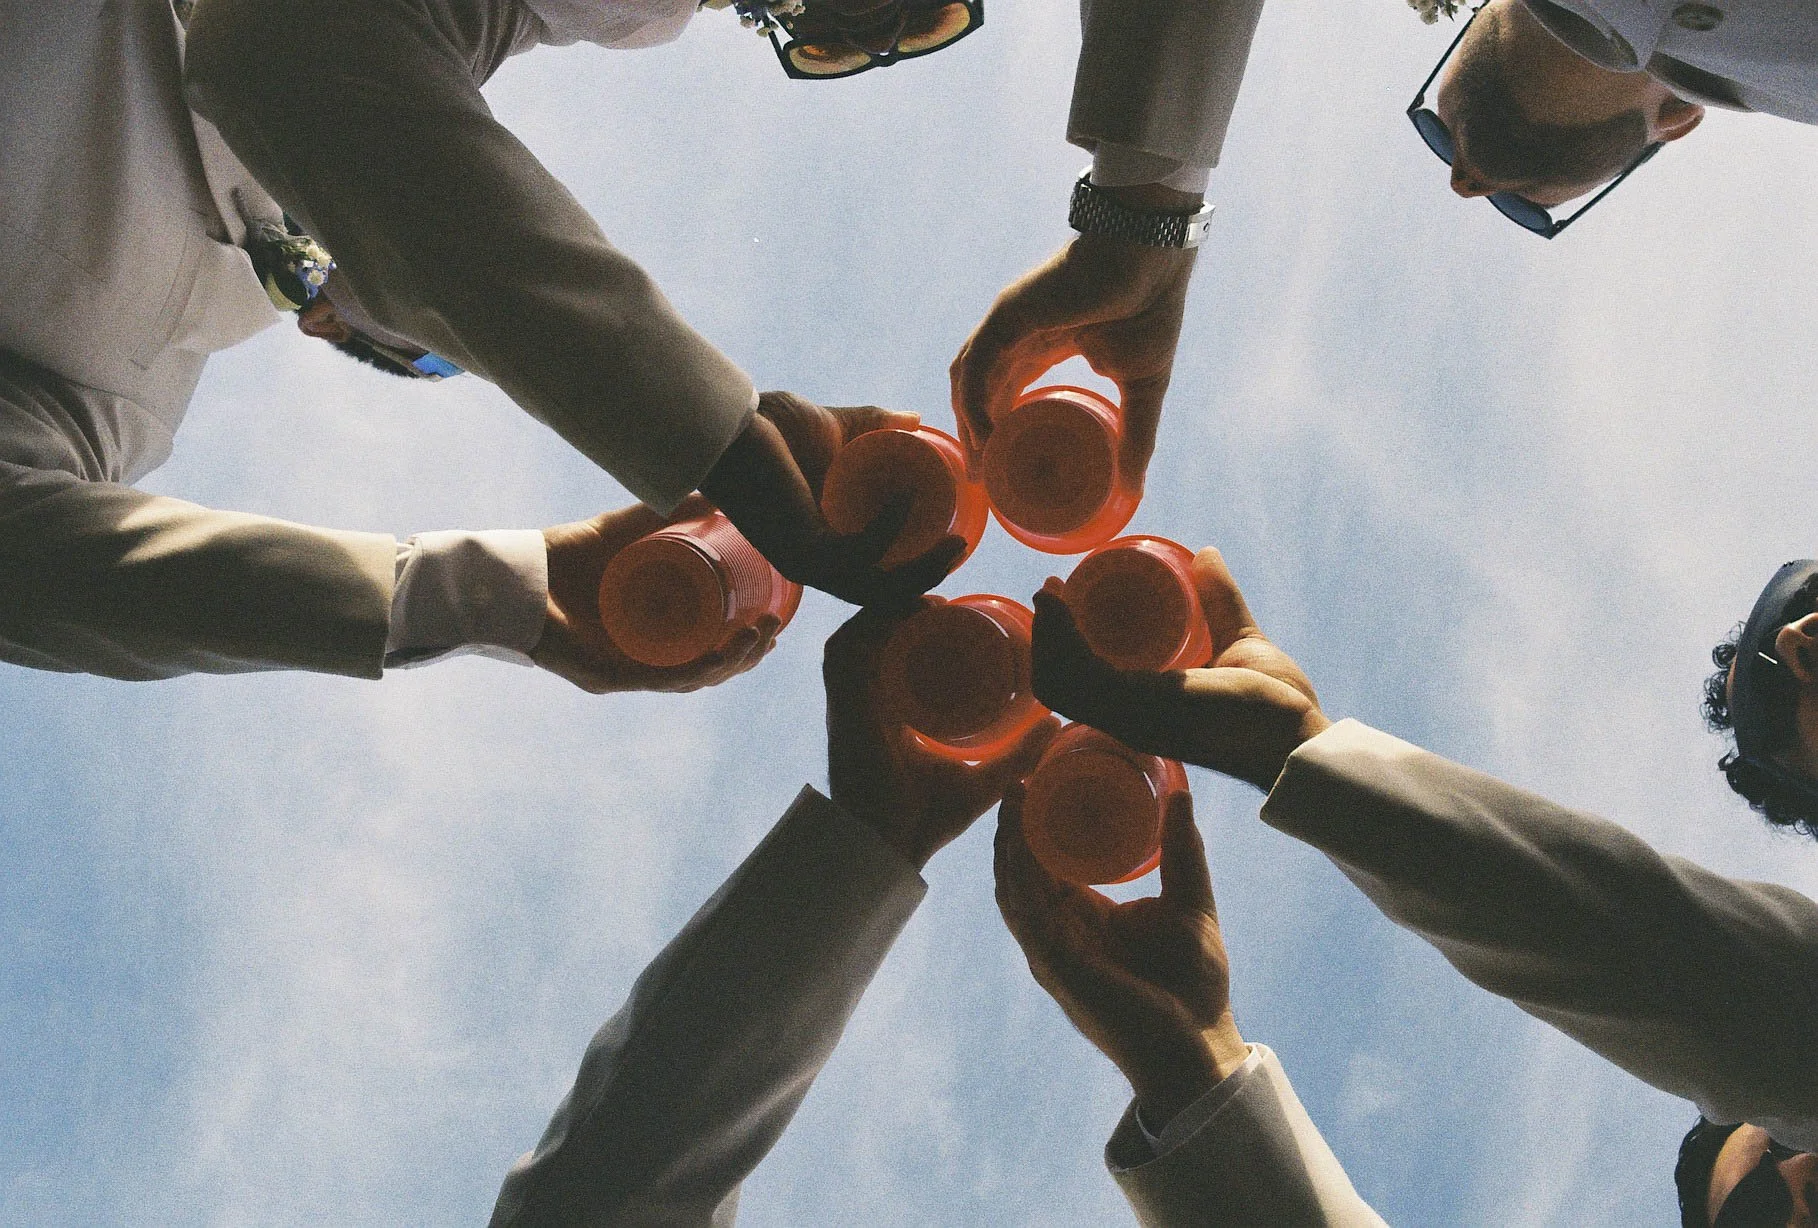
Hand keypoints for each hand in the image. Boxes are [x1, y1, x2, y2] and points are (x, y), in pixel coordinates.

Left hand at [532, 495, 780, 693]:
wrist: (518, 567)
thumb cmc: (566, 553)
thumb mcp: (627, 527)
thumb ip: (667, 511)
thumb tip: (715, 492)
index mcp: (651, 634)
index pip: (708, 649)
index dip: (745, 643)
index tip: (775, 621)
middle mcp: (640, 658)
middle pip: (708, 669)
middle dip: (749, 655)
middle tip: (774, 628)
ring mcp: (624, 671)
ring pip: (691, 679)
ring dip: (731, 663)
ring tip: (759, 636)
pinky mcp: (605, 676)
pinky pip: (658, 680)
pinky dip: (693, 670)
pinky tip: (718, 658)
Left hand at [701, 391, 963, 606]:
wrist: (730, 419)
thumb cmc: (771, 426)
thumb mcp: (836, 427)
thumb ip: (873, 425)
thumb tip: (914, 419)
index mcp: (819, 542)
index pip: (871, 578)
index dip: (912, 577)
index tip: (950, 556)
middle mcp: (811, 562)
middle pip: (879, 592)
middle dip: (925, 578)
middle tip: (959, 549)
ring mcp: (805, 560)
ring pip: (874, 587)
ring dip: (919, 571)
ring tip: (953, 543)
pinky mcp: (801, 548)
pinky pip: (859, 553)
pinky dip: (889, 529)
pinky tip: (905, 498)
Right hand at [825, 603, 1059, 868]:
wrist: (891, 846)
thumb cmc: (928, 820)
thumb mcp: (985, 779)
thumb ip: (1018, 754)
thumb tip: (1056, 725)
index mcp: (892, 713)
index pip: (896, 655)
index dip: (916, 625)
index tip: (954, 612)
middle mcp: (867, 700)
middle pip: (878, 635)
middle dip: (905, 606)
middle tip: (947, 600)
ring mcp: (850, 701)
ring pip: (860, 634)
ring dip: (890, 610)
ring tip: (932, 600)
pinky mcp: (842, 705)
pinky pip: (845, 650)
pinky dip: (869, 625)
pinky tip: (904, 612)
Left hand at [951, 220, 1197, 487]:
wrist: (1153, 261)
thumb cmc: (1150, 309)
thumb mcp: (1141, 388)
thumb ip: (1135, 436)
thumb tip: (1135, 490)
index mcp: (1041, 345)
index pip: (1004, 391)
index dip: (996, 429)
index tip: (997, 470)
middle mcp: (1016, 334)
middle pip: (978, 389)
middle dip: (973, 435)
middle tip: (980, 478)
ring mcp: (1007, 322)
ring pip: (968, 378)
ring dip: (967, 423)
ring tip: (979, 465)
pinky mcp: (1006, 314)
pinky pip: (976, 364)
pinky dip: (973, 401)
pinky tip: (984, 436)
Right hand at [996, 786, 1247, 1125]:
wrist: (1199, 1044)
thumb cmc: (1192, 984)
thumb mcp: (1190, 901)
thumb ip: (1183, 851)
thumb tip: (1182, 793)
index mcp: (1082, 915)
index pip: (1045, 859)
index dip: (1037, 819)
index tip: (1041, 772)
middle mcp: (1057, 931)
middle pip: (1020, 868)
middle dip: (1014, 822)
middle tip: (1021, 773)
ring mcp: (1051, 950)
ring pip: (1013, 886)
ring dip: (1009, 840)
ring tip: (1014, 795)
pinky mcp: (1055, 965)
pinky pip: (1026, 914)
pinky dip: (1018, 876)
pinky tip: (1018, 843)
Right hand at [1030, 547, 1329, 788]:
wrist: (1301, 740)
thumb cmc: (1276, 706)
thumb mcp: (1239, 641)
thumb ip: (1221, 603)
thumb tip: (1206, 554)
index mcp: (1145, 710)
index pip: (1078, 687)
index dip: (1057, 647)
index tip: (1057, 600)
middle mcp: (1130, 719)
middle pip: (1058, 685)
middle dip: (1045, 638)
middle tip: (1049, 591)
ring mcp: (1133, 718)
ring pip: (1060, 681)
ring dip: (1048, 635)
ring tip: (1049, 594)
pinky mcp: (1143, 709)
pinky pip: (1083, 678)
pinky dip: (1062, 642)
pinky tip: (1059, 610)